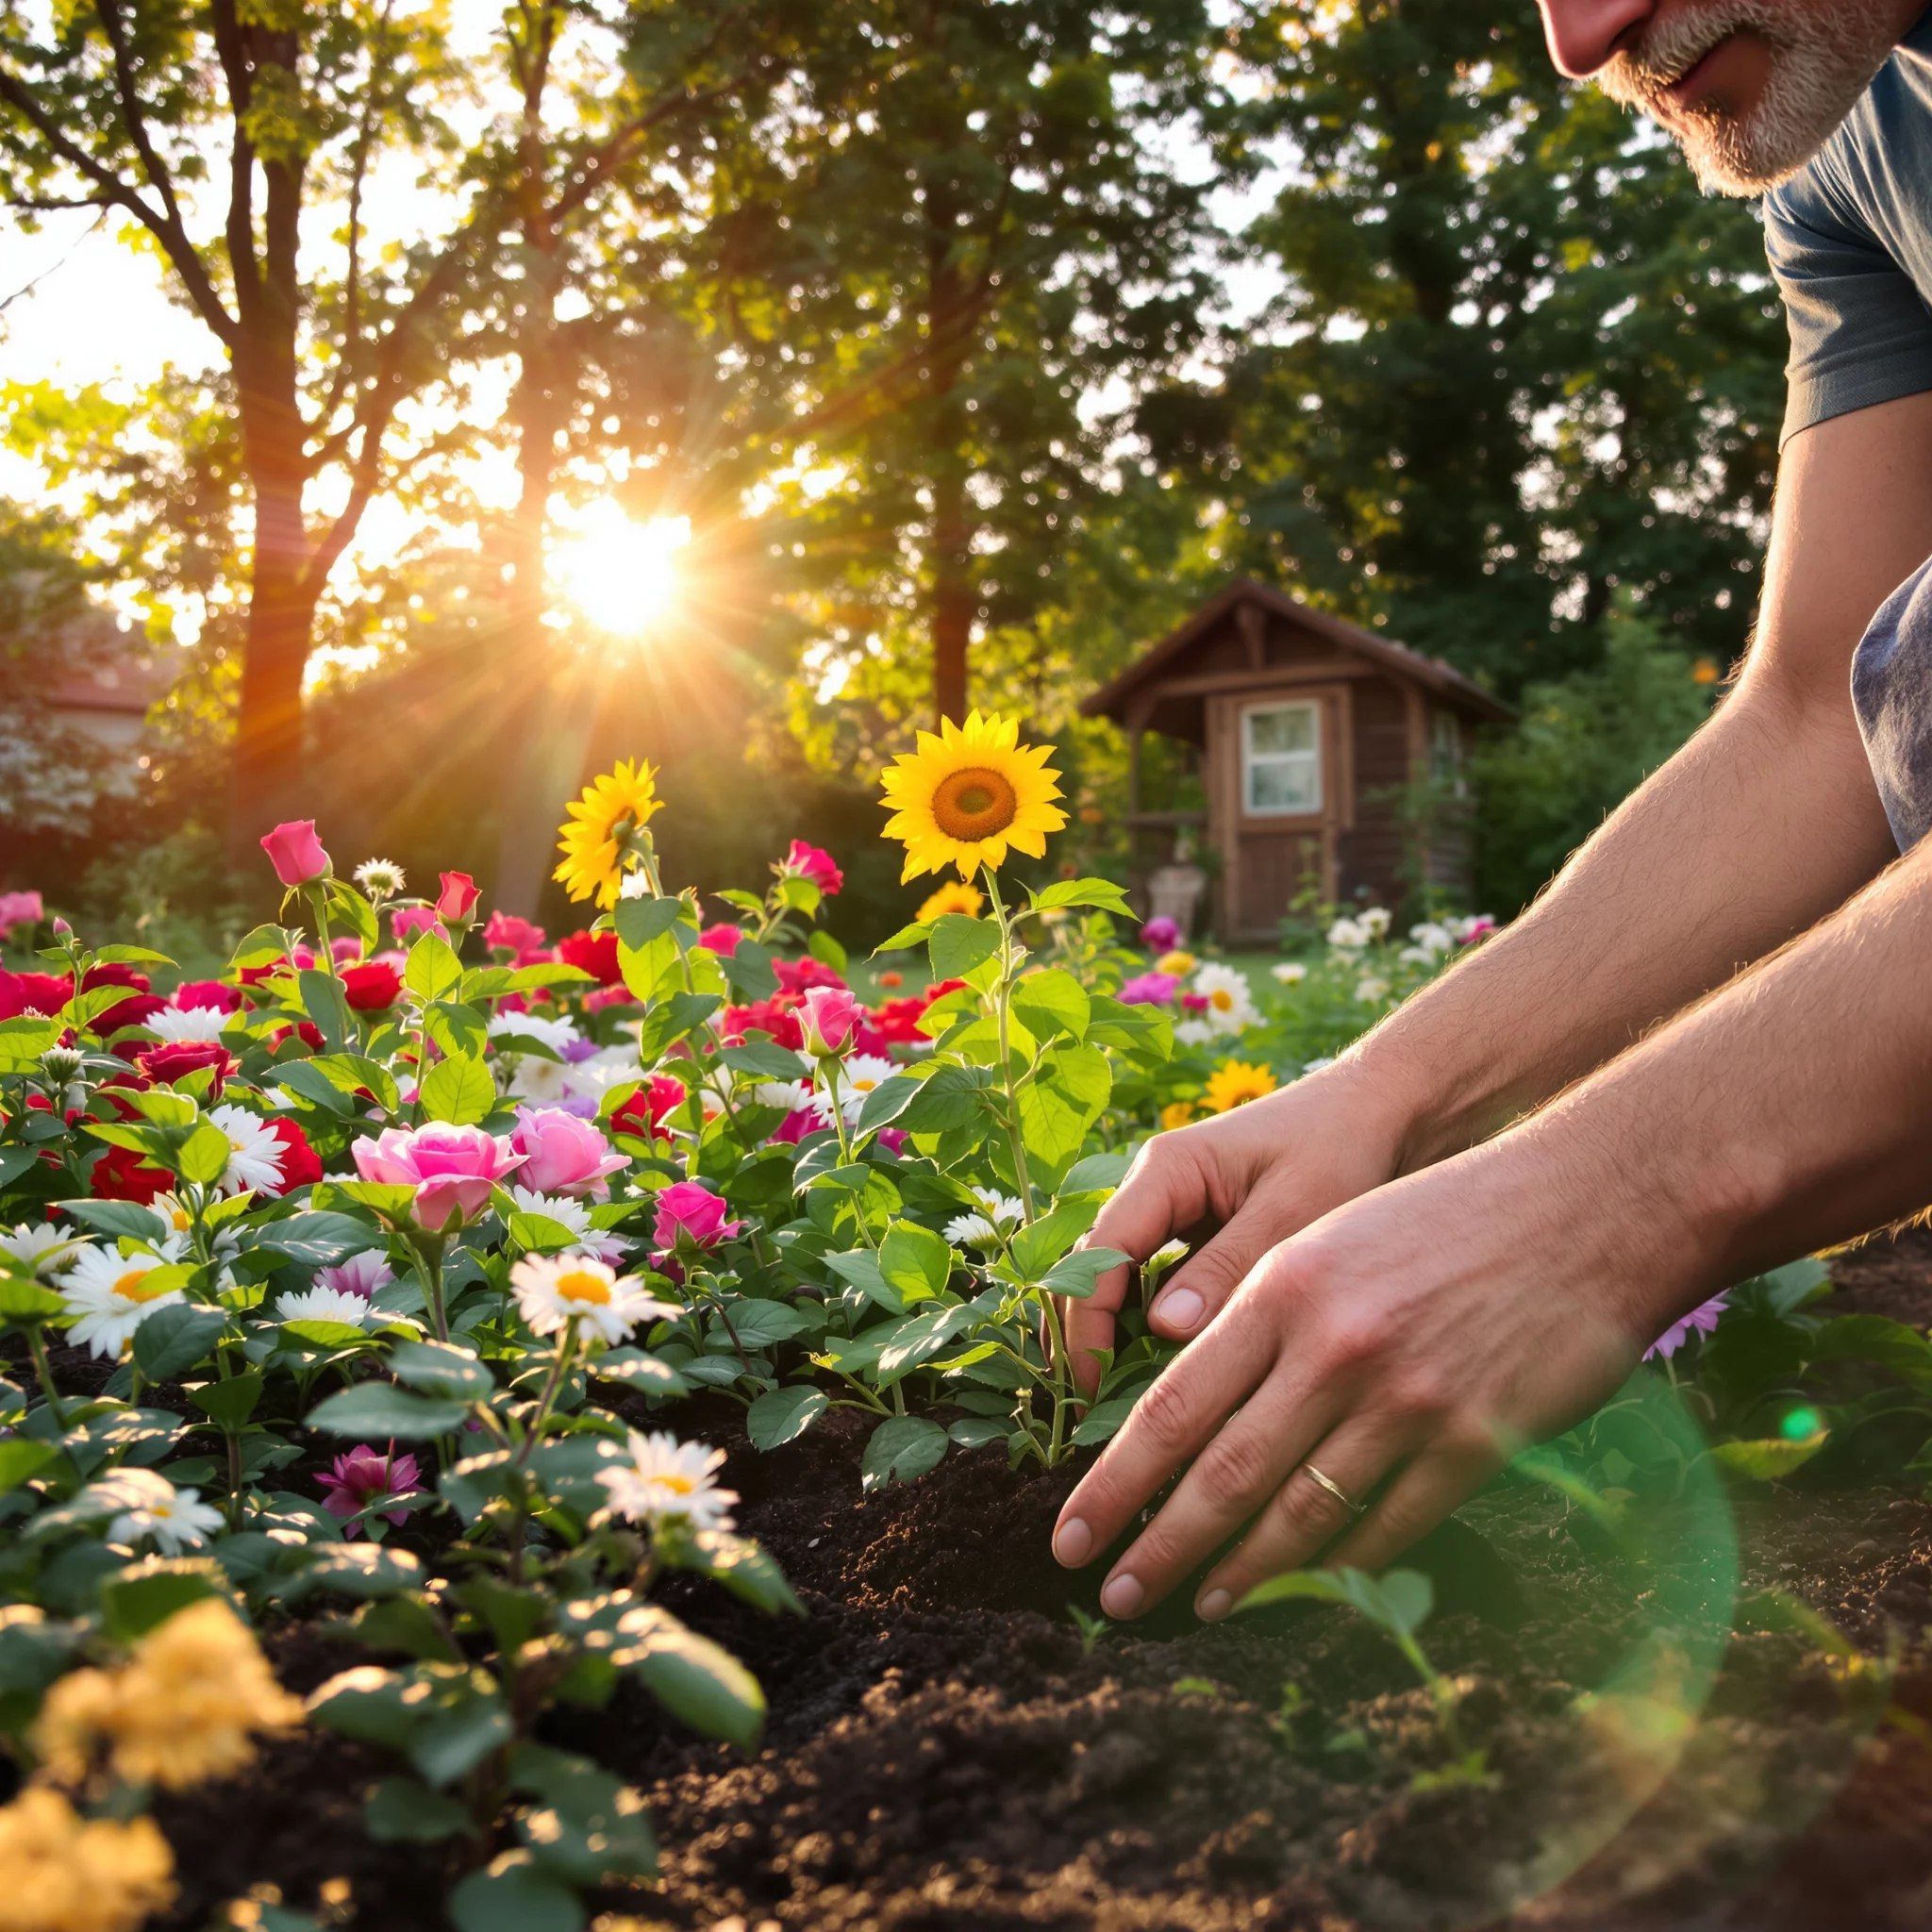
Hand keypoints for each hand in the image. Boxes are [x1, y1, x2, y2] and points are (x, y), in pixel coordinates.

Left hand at [1053, 1127, 1692, 1620]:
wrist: (1576, 1208)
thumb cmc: (1437, 1219)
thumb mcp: (1325, 1240)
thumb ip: (1258, 1319)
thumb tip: (1190, 1412)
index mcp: (1280, 1289)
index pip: (1170, 1406)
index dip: (1113, 1484)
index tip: (1070, 1533)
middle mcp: (1332, 1346)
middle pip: (1221, 1472)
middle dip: (1157, 1546)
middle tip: (1109, 1598)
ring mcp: (1406, 1397)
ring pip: (1300, 1511)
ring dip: (1241, 1570)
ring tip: (1199, 1603)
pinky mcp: (1474, 1438)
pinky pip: (1391, 1521)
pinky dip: (1344, 1557)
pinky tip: (1309, 1580)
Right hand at [1063, 1066, 1414, 1391]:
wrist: (1383, 1112)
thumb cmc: (1342, 1148)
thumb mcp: (1293, 1210)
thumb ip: (1229, 1267)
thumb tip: (1163, 1330)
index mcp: (1166, 1169)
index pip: (1098, 1252)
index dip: (1085, 1323)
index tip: (1093, 1388)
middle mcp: (1155, 1188)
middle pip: (1093, 1269)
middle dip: (1086, 1338)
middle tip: (1093, 1414)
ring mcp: (1172, 1212)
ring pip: (1118, 1282)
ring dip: (1114, 1339)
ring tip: (1117, 1410)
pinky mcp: (1197, 1235)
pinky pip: (1155, 1287)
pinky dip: (1151, 1331)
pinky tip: (1163, 1380)